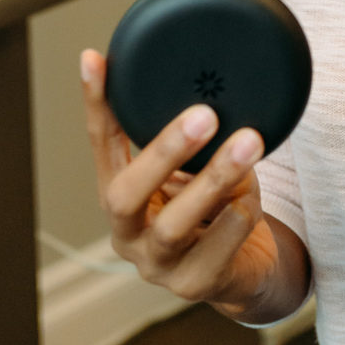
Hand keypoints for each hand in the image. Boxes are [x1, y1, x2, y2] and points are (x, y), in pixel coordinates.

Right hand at [80, 49, 287, 312]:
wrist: (244, 270)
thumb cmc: (214, 209)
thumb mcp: (193, 169)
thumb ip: (187, 140)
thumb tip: (201, 81)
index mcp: (120, 196)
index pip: (101, 145)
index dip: (96, 104)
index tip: (93, 59)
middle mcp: (127, 233)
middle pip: (125, 195)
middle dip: (163, 152)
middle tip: (204, 114)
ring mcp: (157, 266)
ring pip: (174, 225)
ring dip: (213, 179)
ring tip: (248, 143)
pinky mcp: (195, 285)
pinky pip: (217, 248)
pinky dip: (239, 215)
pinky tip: (251, 196)